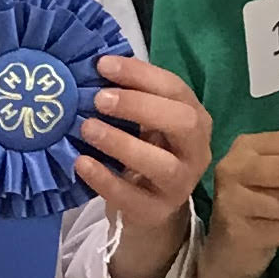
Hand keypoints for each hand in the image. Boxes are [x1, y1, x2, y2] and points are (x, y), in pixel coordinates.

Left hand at [74, 54, 212, 246]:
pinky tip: (82, 163)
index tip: (102, 66)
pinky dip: (105, 180)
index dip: (140, 74)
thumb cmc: (145, 151)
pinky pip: (133, 198)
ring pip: (162, 164)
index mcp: (194, 118)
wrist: (149, 207)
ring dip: (122, 143)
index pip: (175, 89)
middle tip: (99, 99)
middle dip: (140, 106)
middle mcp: (196, 150)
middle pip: (183, 123)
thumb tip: (98, 66)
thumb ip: (130, 96)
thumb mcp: (145, 122)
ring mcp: (180, 184)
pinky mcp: (157, 212)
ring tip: (87, 128)